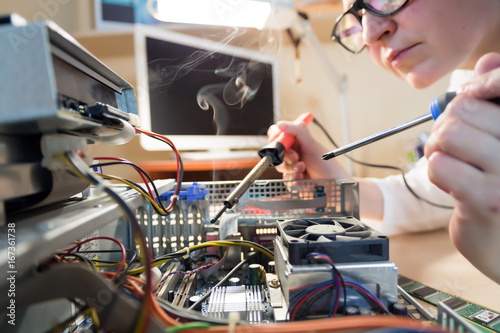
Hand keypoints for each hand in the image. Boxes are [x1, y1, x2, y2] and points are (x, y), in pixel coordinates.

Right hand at [267, 119, 350, 180]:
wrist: (333, 185)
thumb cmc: (327, 165)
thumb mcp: (312, 145)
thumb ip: (297, 131)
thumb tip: (280, 124)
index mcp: (297, 143)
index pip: (279, 136)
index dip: (277, 138)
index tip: (282, 142)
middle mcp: (293, 154)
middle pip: (276, 153)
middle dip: (286, 156)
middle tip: (296, 157)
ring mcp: (292, 168)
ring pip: (279, 167)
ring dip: (291, 168)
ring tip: (303, 168)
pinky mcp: (292, 181)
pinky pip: (285, 179)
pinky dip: (293, 179)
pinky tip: (302, 178)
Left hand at [424, 52, 499, 282]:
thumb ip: (499, 100)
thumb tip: (488, 61)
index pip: (498, 85)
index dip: (476, 89)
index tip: (470, 100)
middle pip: (464, 109)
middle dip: (447, 123)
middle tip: (452, 143)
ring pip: (449, 134)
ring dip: (438, 147)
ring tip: (450, 161)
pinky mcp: (487, 201)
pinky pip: (439, 166)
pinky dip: (436, 171)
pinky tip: (450, 183)